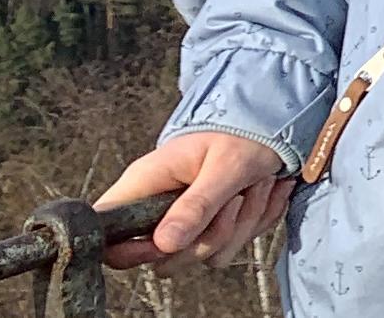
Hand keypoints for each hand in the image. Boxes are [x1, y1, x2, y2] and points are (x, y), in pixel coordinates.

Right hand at [95, 131, 292, 273]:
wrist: (277, 125)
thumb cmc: (242, 134)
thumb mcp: (224, 166)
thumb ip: (196, 205)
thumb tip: (164, 245)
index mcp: (146, 184)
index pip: (107, 236)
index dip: (127, 252)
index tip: (167, 244)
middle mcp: (159, 208)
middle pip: (164, 259)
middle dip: (209, 238)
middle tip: (235, 199)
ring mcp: (186, 222)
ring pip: (204, 256)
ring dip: (243, 224)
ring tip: (258, 184)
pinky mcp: (211, 228)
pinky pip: (229, 249)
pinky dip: (256, 222)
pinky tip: (267, 192)